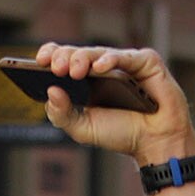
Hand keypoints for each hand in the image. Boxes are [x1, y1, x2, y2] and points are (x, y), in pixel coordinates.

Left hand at [24, 42, 194, 160]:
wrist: (155, 143)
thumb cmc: (121, 133)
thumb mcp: (84, 129)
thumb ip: (62, 114)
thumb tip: (50, 91)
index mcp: (86, 79)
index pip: (64, 59)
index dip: (51, 55)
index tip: (39, 61)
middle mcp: (104, 67)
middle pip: (78, 53)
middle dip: (65, 57)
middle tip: (56, 68)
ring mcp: (125, 63)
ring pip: (99, 52)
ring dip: (84, 58)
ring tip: (75, 70)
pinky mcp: (146, 62)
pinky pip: (127, 57)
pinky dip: (112, 60)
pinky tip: (100, 66)